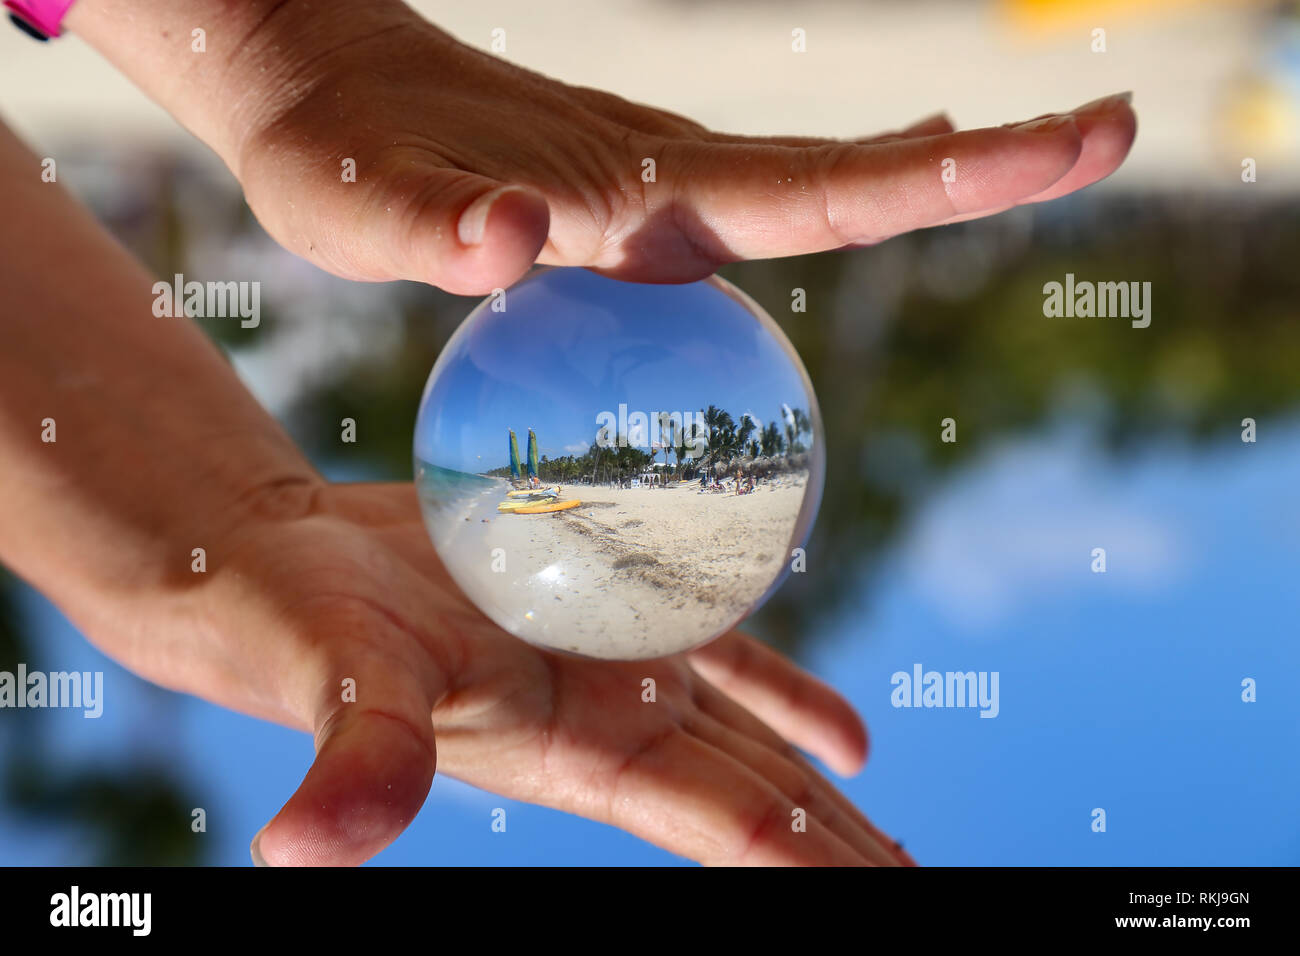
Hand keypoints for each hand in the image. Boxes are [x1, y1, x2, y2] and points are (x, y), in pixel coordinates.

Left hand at [69, 0, 1136, 293]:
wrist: (323, 88)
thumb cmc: (334, 159)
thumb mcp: (365, 211)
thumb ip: (444, 229)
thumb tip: (529, 235)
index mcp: (635, 191)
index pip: (814, 192)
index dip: (937, 181)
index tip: (1057, 148)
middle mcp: (668, 182)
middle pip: (851, 177)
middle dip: (982, 163)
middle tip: (1111, 131)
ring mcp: (659, 184)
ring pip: (819, 180)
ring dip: (934, 170)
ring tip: (1041, 155)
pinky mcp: (633, 194)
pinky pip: (761, 200)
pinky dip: (850, 182)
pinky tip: (889, 175)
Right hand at [169, 480, 912, 865]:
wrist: (290, 569)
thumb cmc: (305, 627)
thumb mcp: (343, 679)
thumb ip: (358, 754)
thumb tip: (298, 847)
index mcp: (584, 756)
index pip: (732, 830)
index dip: (816, 870)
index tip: (903, 902)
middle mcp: (617, 728)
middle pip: (764, 805)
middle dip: (842, 855)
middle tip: (925, 892)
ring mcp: (621, 674)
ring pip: (755, 746)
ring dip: (826, 797)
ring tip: (897, 848)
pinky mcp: (612, 612)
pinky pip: (729, 661)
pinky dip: (789, 697)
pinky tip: (851, 737)